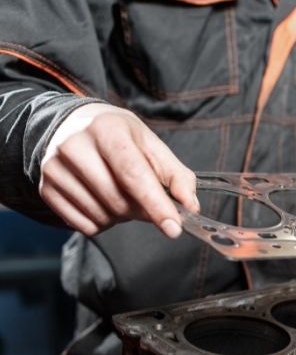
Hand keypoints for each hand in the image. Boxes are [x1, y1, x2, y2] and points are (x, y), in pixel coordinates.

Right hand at [39, 103, 199, 237]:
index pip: (133, 174)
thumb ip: (177, 176)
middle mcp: (75, 146)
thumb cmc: (119, 137)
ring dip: (122, 217)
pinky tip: (103, 202)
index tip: (174, 228)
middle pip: (119, 201)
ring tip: (121, 194)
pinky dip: (103, 223)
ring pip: (102, 217)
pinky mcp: (46, 189)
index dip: (156, 204)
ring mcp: (55, 168)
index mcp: (107, 129)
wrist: (72, 127)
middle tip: (146, 200)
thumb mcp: (152, 146)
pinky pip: (85, 226)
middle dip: (142, 210)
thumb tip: (190, 207)